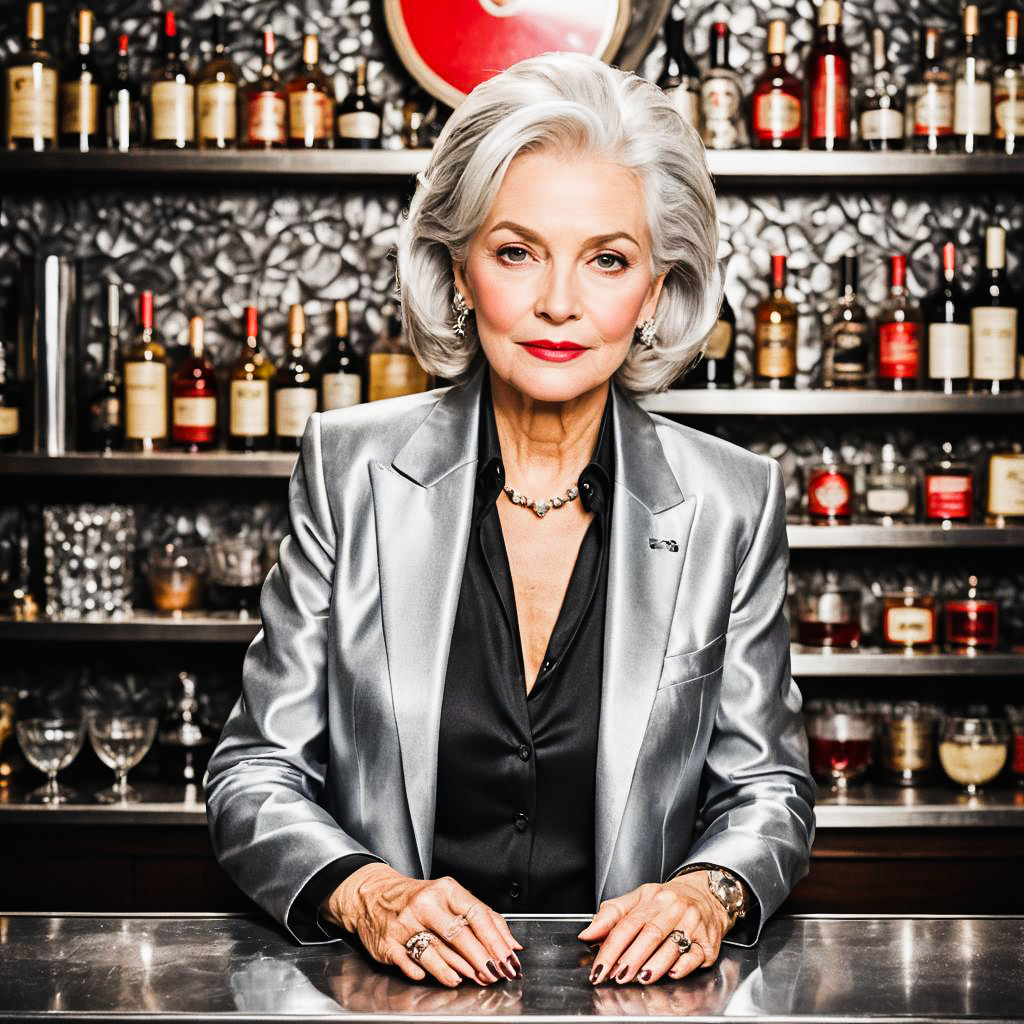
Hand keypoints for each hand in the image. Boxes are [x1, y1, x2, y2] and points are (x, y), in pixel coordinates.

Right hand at [322, 864, 522, 987]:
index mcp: (445, 890)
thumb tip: (511, 944)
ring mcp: (405, 924)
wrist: (373, 895)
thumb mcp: (450, 898)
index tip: (508, 958)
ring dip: (457, 968)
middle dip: (480, 958)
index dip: (495, 940)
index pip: (476, 914)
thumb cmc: (419, 899)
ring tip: (471, 978)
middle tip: (494, 974)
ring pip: (435, 950)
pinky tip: (442, 977)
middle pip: (458, 934)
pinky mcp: (388, 943)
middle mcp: (424, 904)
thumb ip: (483, 918)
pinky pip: (409, 961)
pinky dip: (427, 972)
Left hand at [577, 872, 730, 984]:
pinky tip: (672, 973)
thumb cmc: (668, 901)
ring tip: (640, 978)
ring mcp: (693, 924)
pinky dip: (683, 965)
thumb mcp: (638, 899)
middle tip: (617, 976)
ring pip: (672, 945)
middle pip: (649, 933)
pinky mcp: (708, 942)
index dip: (611, 947)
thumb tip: (587, 935)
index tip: (599, 967)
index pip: (627, 923)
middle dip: (631, 957)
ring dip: (655, 964)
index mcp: (652, 898)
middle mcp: (673, 909)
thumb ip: (611, 915)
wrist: (708, 895)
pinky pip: (696, 954)